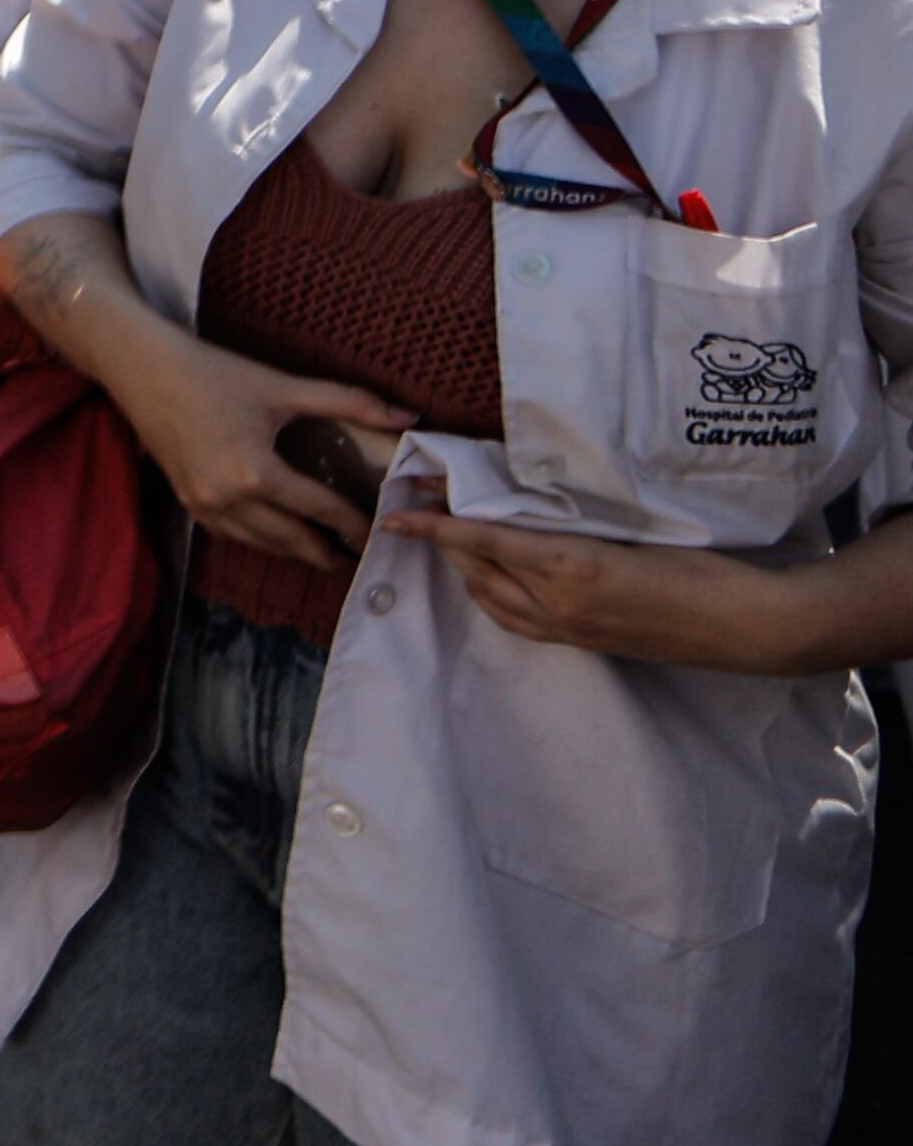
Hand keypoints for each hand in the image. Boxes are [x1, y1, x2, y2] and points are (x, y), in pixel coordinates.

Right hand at [111, 320, 411, 567]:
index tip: (378, 533)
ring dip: (295, 552)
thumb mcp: (282, 385)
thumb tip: (409, 417)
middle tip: (358, 555)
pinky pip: (232, 535)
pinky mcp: (187, 501)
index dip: (354, 524)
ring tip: (324, 551)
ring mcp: (203, 505)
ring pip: (261, 545)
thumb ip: (349, 401)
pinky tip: (275, 535)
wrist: (142, 369)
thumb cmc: (213, 372)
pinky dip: (260, 541)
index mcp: (256, 473)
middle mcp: (227, 499)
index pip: (320, 510)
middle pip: (292, 541)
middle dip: (328, 551)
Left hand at [384, 475, 813, 671]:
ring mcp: (570, 629)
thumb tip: (527, 502)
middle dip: (445, 541)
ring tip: (452, 539)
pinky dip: (494, 596)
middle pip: (477, 569)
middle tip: (423, 508)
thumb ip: (575, 521)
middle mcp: (559, 603)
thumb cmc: (703, 565)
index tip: (398, 511)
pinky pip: (518, 621)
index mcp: (570, 567)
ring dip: (466, 570)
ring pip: (491, 599)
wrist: (748, 624)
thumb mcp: (632, 530)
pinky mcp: (585, 644)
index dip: (436, 526)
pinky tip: (493, 579)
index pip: (482, 540)